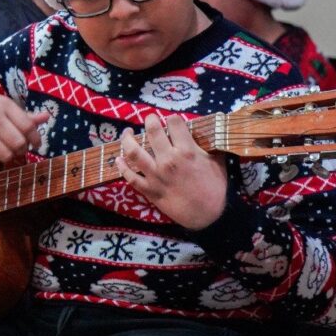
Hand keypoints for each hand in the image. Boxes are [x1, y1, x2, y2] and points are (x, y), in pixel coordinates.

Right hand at [0, 91, 47, 164]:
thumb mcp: (1, 104)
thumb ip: (24, 114)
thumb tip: (47, 117)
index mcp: (3, 105)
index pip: (28, 126)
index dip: (36, 139)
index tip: (36, 144)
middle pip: (18, 143)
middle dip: (22, 149)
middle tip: (19, 148)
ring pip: (5, 154)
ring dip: (9, 155)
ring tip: (4, 149)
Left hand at [115, 114, 226, 229]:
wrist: (209, 216)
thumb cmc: (215, 188)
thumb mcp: (217, 161)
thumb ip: (208, 144)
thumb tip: (206, 131)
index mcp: (186, 150)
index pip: (174, 122)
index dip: (172, 119)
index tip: (172, 122)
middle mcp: (168, 159)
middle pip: (152, 130)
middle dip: (150, 120)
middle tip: (150, 120)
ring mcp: (156, 174)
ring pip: (133, 151)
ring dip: (127, 139)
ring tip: (127, 133)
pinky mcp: (149, 190)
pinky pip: (130, 177)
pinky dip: (122, 167)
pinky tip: (118, 159)